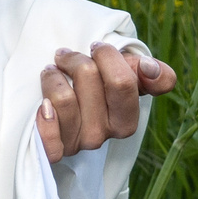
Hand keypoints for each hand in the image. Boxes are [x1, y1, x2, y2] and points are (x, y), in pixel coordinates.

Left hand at [37, 44, 179, 161]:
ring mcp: (76, 144)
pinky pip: (50, 143)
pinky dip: (45, 122)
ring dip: (53, 78)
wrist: (65, 104)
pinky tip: (44, 106)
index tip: (95, 48)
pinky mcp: (52, 150)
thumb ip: (154, 74)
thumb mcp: (130, 76)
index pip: (122, 82)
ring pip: (64, 99)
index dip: (107, 56)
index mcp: (125, 121)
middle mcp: (102, 136)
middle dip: (75, 59)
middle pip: (88, 78)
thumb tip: (150, 68)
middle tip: (66, 57)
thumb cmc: (100, 85)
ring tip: (51, 73)